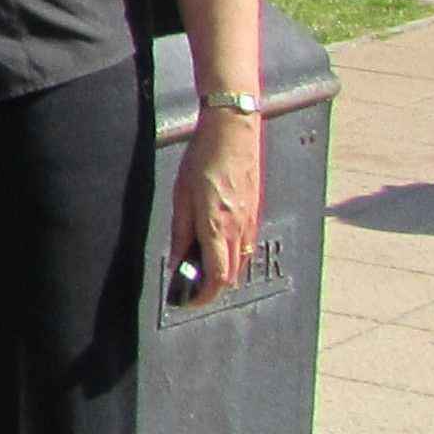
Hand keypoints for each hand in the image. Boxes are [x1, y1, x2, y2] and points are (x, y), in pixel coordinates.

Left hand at [171, 111, 261, 306]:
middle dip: (211, 289)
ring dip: (222, 272)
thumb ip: (180, 231)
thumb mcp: (181, 196)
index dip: (203, 296)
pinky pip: (246, 244)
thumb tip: (177, 259)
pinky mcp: (255, 211)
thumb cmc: (203, 160)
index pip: (216, 278)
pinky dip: (231, 255)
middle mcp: (238, 229)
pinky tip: (215, 247)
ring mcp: (251, 221)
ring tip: (198, 269)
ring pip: (240, 261)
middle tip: (189, 289)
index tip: (188, 301)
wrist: (233, 133)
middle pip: (230, 275)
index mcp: (216, 227)